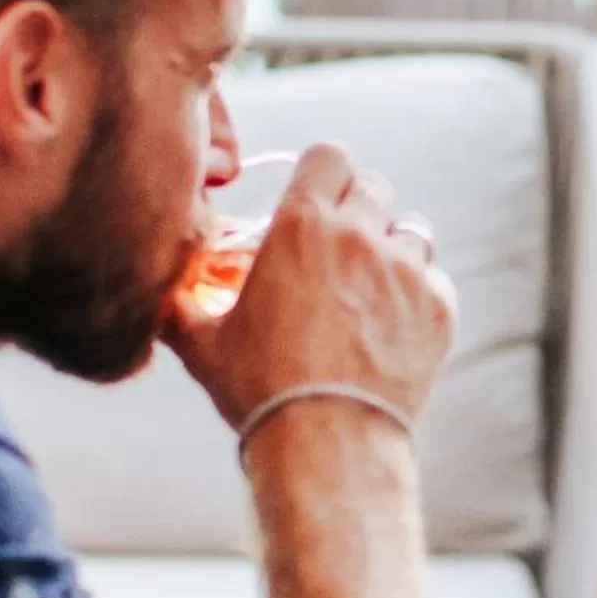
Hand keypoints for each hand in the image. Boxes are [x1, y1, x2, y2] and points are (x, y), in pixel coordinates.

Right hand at [163, 143, 455, 431]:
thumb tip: (157, 291)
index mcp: (301, 226)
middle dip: (358, 209)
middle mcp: (360, 235)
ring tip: (368, 290)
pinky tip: (391, 327)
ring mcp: (407, 270)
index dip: (322, 174)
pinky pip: (436, 280)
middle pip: (374, 186)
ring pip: (412, 231)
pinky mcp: (439, 307)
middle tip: (340, 249)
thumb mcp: (202, 343)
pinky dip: (418, 296)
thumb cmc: (259, 390)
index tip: (315, 200)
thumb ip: (180, 303)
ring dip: (393, 250)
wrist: (327, 442)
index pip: (329, 155)